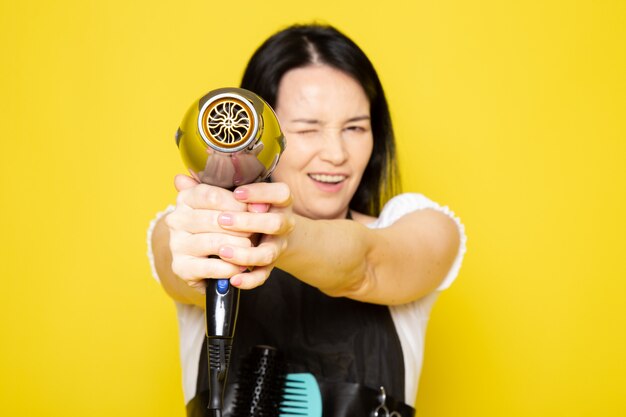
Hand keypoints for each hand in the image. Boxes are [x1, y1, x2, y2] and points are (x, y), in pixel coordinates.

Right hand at [165, 175, 252, 291]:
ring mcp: (176, 244)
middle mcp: (176, 219)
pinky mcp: (180, 267)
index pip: (213, 197)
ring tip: (250, 248)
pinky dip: (229, 268)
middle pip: (215, 220)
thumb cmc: (222, 227)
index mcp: (186, 198)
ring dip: (238, 247)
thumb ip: (242, 202)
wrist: (205, 259)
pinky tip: (239, 267)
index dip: (238, 205)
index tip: (256, 211)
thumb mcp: (229, 208)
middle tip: (256, 233)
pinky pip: (210, 267)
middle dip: (241, 228)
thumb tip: (259, 204)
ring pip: (214, 243)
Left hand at [215, 182, 294, 289]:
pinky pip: (262, 276)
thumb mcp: (234, 195)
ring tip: (222, 252)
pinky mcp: (268, 267)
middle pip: (275, 223)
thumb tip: (180, 180)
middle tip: (222, 220)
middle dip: (247, 222)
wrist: (260, 235)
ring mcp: (276, 247)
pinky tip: (233, 279)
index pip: (281, 193)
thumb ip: (209, 188)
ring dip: (245, 253)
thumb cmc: (243, 210)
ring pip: (268, 253)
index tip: (237, 193)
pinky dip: (249, 280)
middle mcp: (282, 224)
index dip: (259, 193)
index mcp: (278, 202)